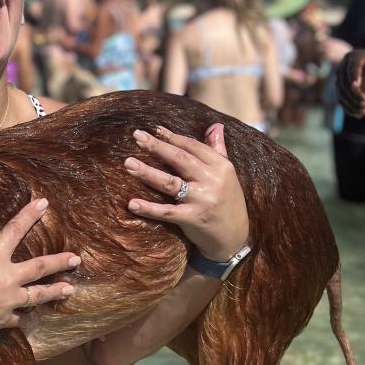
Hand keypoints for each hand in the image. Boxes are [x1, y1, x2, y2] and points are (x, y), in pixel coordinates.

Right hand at [0, 198, 80, 347]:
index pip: (15, 230)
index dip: (29, 215)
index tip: (44, 204)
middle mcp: (6, 280)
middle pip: (39, 268)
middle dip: (59, 262)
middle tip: (76, 258)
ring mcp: (8, 302)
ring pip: (38, 296)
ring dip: (55, 291)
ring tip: (69, 289)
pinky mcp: (3, 320)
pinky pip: (20, 317)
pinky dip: (26, 315)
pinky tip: (32, 314)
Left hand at [124, 123, 248, 261]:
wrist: (235, 238)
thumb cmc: (228, 203)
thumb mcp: (227, 175)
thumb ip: (219, 150)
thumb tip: (215, 126)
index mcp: (221, 166)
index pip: (192, 146)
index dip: (172, 137)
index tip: (154, 129)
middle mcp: (212, 180)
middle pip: (179, 159)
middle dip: (157, 146)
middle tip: (136, 136)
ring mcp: (201, 200)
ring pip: (170, 182)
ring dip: (147, 172)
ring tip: (128, 164)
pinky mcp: (192, 218)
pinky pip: (166, 212)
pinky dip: (149, 208)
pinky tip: (132, 203)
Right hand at [336, 49, 364, 117]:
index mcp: (355, 56)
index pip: (352, 67)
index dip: (353, 77)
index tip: (356, 87)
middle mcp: (343, 66)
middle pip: (343, 83)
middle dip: (354, 95)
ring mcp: (340, 78)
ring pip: (341, 94)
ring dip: (352, 105)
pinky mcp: (340, 88)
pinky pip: (342, 100)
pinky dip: (350, 109)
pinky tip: (362, 114)